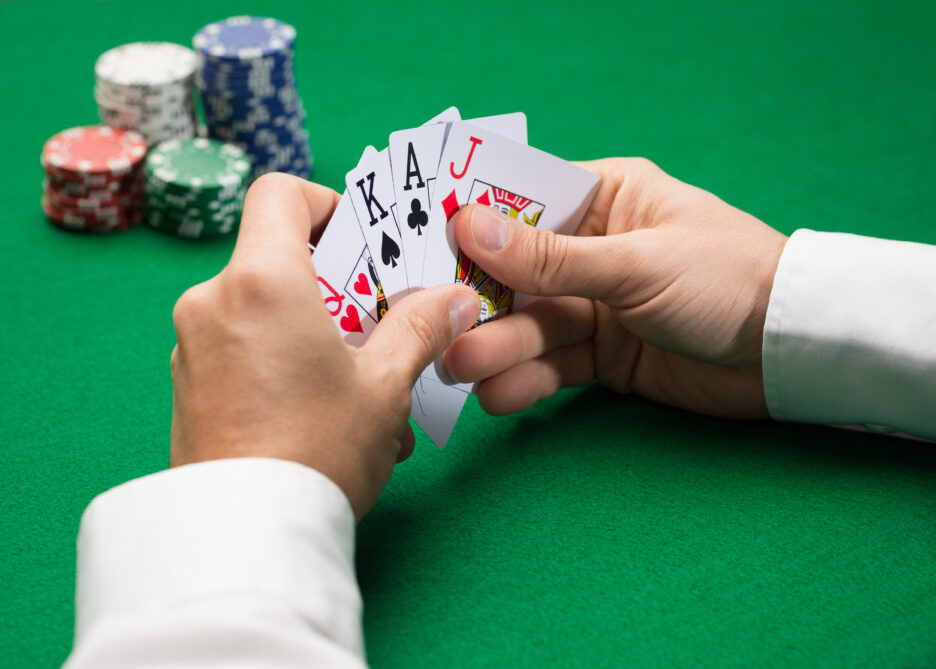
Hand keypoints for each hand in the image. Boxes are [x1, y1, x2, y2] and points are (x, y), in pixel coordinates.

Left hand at [170, 174, 478, 518]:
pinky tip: (326, 421)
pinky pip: (243, 353)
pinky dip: (284, 368)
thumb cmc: (316, 451)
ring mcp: (193, 345)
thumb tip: (456, 299)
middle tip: (378, 330)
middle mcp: (213, 301)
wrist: (243, 539)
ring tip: (364, 397)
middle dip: (337, 291)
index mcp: (260, 280)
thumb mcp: (384, 385)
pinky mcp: (188, 386)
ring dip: (317, 339)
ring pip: (265, 314)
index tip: (361, 246)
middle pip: (279, 260)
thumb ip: (419, 328)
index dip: (326, 203)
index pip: (280, 193)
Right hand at [440, 158, 787, 418]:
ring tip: (463, 370)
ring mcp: (594, 305)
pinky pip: (552, 365)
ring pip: (529, 324)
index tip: (421, 246)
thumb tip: (469, 225)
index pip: (522, 204)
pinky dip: (525, 380)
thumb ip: (551, 257)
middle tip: (436, 325)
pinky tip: (498, 396)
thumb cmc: (726, 280)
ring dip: (496, 346)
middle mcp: (591, 249)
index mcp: (604, 199)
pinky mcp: (602, 356)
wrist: (792, 355)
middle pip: (515, 272)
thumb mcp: (636, 263)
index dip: (472, 226)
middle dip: (478, 300)